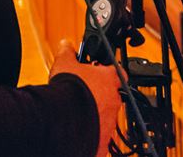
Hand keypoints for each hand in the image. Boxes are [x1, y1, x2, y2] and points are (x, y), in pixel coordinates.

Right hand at [50, 40, 120, 156]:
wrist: (65, 118)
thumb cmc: (69, 89)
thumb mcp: (65, 63)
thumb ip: (68, 52)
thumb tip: (66, 44)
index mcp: (110, 78)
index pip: (117, 71)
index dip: (107, 71)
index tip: (99, 72)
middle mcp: (115, 99)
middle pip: (111, 94)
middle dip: (99, 93)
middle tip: (84, 92)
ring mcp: (111, 119)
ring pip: (106, 114)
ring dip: (96, 112)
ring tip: (78, 110)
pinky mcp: (104, 138)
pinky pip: (100, 134)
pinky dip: (92, 130)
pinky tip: (79, 126)